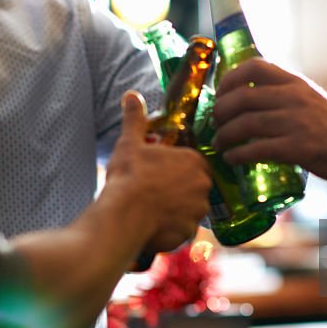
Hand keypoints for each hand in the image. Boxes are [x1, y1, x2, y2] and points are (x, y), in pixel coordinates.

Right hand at [107, 92, 211, 251]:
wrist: (123, 216)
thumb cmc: (129, 177)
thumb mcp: (130, 143)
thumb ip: (135, 119)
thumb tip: (131, 95)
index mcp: (193, 161)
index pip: (195, 164)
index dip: (177, 169)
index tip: (162, 173)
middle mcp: (202, 185)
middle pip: (195, 186)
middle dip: (180, 190)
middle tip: (156, 191)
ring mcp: (198, 210)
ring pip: (190, 209)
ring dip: (177, 209)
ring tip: (153, 209)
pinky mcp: (189, 232)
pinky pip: (183, 229)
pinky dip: (171, 228)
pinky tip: (154, 225)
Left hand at [212, 58, 326, 182]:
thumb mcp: (306, 97)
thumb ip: (280, 93)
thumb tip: (242, 99)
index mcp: (294, 81)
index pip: (253, 66)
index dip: (228, 79)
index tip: (219, 94)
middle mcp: (293, 97)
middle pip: (242, 97)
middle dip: (220, 112)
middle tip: (214, 124)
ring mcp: (296, 122)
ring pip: (246, 124)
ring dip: (224, 136)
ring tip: (218, 144)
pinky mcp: (299, 148)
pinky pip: (258, 149)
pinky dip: (238, 155)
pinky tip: (231, 159)